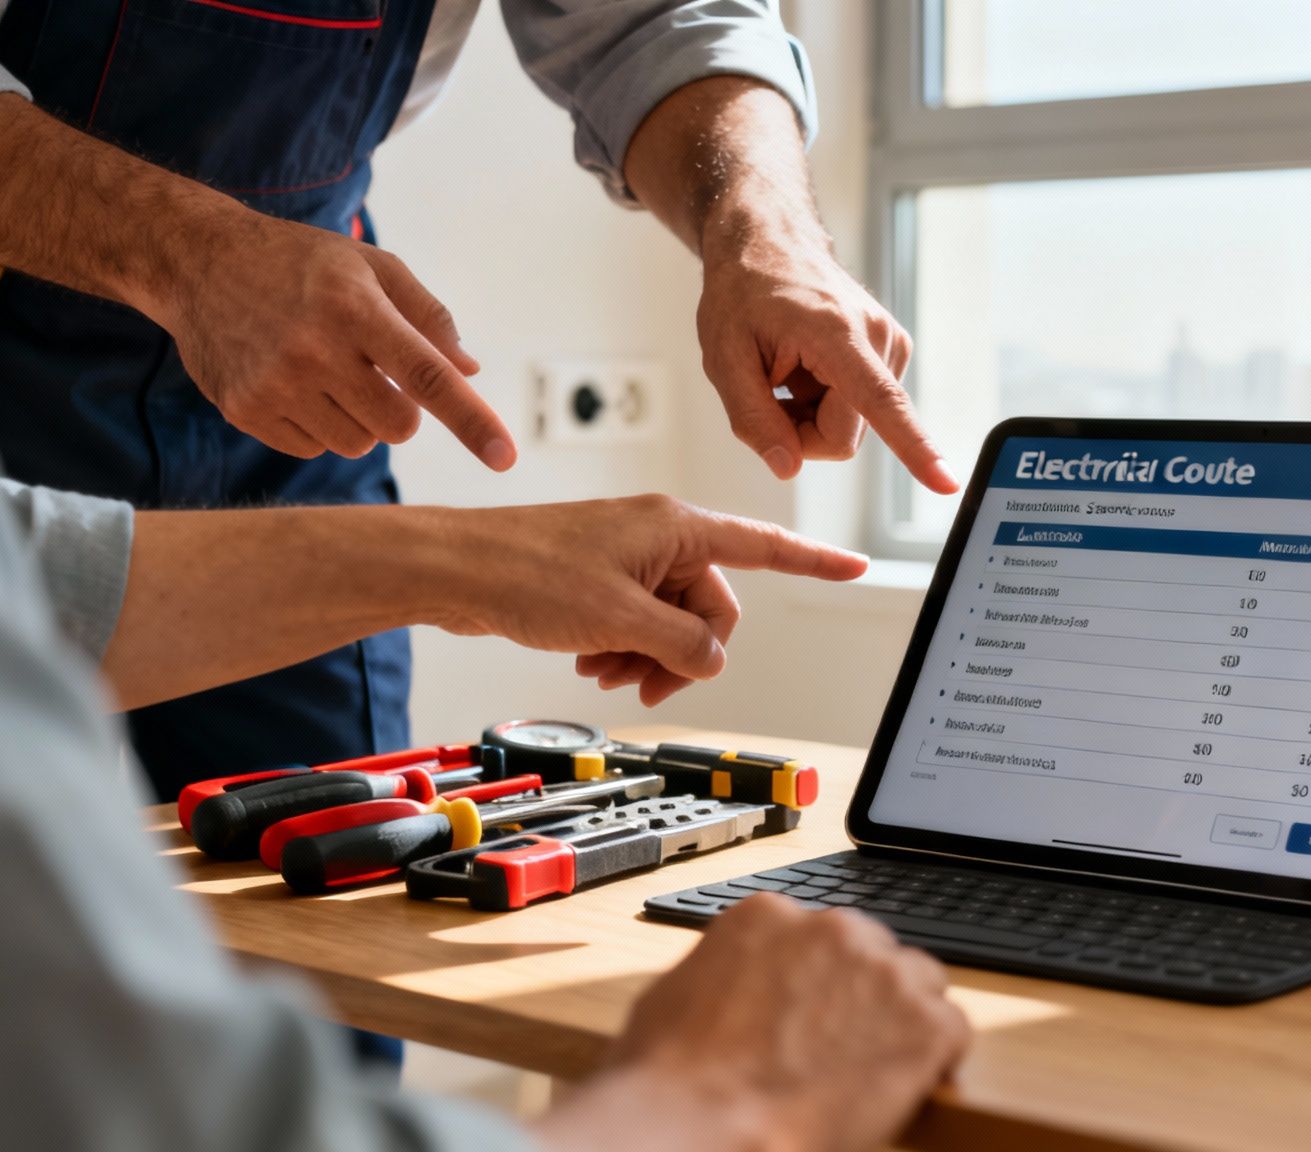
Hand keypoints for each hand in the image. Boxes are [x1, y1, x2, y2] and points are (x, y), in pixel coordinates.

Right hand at [148, 210, 515, 468]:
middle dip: (402, 409)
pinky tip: (296, 384)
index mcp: (355, 308)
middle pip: (398, 425)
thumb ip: (428, 316)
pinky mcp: (245, 410)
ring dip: (360, 419)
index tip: (505, 456)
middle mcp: (313, 349)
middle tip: (374, 372)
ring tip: (330, 372)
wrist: (198, 262)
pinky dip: (319, 427)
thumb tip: (471, 371)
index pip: (427, 375)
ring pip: (358, 444)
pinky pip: (313, 449)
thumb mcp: (371, 266)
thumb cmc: (301, 263)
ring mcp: (274, 384)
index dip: (471, 419)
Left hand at [434, 495, 866, 704]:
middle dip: (685, 652)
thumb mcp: (620, 618)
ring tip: (604, 671)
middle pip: (711, 607)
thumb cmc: (526, 574)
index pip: (765, 547)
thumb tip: (712, 660)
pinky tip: (590, 661)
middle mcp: (659, 537)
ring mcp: (628, 558)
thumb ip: (682, 643)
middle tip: (644, 682)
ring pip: (672, 622)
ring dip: (648, 656)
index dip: (814, 562)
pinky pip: (638, 621)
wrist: (455, 570)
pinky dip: (623, 648)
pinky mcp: (600, 579)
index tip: (855, 566)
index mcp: (676, 528)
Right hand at [601, 896, 968, 1151]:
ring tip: (875, 1068)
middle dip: (862, 994)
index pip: (816, 934)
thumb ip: (723, 973)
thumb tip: (732, 988)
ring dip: (904, 1020)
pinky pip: (952, 1030)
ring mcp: (882, 973)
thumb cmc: (672, 1079)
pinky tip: (909, 1085)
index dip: (820, 978)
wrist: (703, 1126)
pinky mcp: (923, 1022)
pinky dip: (937, 1059)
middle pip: (872, 951)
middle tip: (842, 1044)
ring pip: (919, 983)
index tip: (815, 1008)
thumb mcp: (674, 997)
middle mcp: (831, 929)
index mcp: (768, 916)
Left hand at [696, 211, 960, 494]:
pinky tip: (806, 368)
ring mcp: (891, 345)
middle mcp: (879, 339)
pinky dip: (824, 402)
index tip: (948, 483)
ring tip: (788, 370)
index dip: (914, 449)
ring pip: (852, 428)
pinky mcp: (892, 353)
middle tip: (768, 390)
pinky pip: (858, 411)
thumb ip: (753, 419)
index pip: (881, 405)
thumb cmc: (744, 292)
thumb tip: (788, 468)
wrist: (770, 242)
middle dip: (800, 433)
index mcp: (838, 335)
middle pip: (845, 438)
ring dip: (811, 415)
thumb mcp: (724, 357)